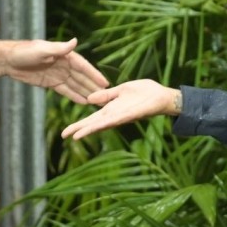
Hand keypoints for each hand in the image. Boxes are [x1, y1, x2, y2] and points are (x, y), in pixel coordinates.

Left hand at [0, 38, 108, 103]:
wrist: (8, 60)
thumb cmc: (24, 51)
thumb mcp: (42, 50)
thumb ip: (59, 48)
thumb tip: (75, 41)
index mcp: (65, 55)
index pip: (83, 66)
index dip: (94, 75)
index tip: (106, 84)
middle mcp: (64, 64)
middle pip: (82, 77)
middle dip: (94, 87)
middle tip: (106, 97)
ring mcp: (58, 74)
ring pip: (76, 85)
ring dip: (86, 92)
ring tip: (98, 102)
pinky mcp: (51, 82)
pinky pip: (66, 90)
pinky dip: (75, 96)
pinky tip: (84, 102)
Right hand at [61, 79, 178, 139]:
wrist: (162, 95)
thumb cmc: (145, 92)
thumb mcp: (121, 90)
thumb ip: (107, 95)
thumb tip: (90, 99)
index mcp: (112, 109)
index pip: (92, 119)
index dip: (79, 125)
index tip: (66, 131)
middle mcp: (115, 116)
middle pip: (94, 124)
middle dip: (79, 130)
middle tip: (63, 136)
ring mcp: (122, 116)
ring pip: (103, 124)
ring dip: (89, 130)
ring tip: (76, 135)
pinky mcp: (131, 114)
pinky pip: (116, 119)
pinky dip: (106, 123)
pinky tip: (96, 126)